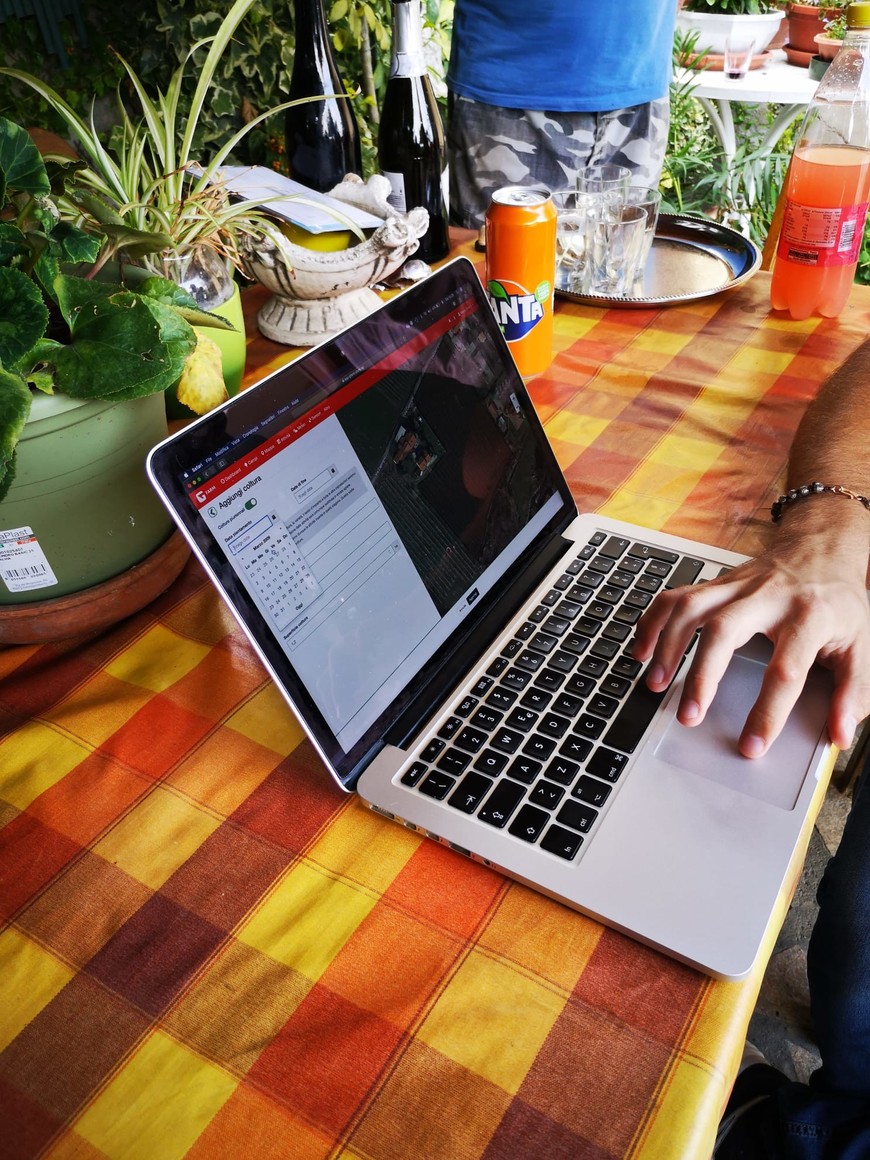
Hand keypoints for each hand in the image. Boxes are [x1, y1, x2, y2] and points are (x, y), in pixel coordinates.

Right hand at [631, 519, 869, 757]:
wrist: (821, 549)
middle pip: (725, 630)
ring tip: (656, 684)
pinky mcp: (715, 583)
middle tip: (689, 715)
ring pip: (691, 607)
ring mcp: (736, 586)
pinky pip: (674, 596)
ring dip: (667, 646)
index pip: (785, 670)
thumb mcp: (861, 645)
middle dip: (702, 675)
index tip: (751, 745)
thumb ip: (853, 691)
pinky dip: (652, 622)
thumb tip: (840, 733)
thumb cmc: (837, 602)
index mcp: (809, 615)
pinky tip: (642, 651)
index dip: (767, 712)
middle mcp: (767, 596)